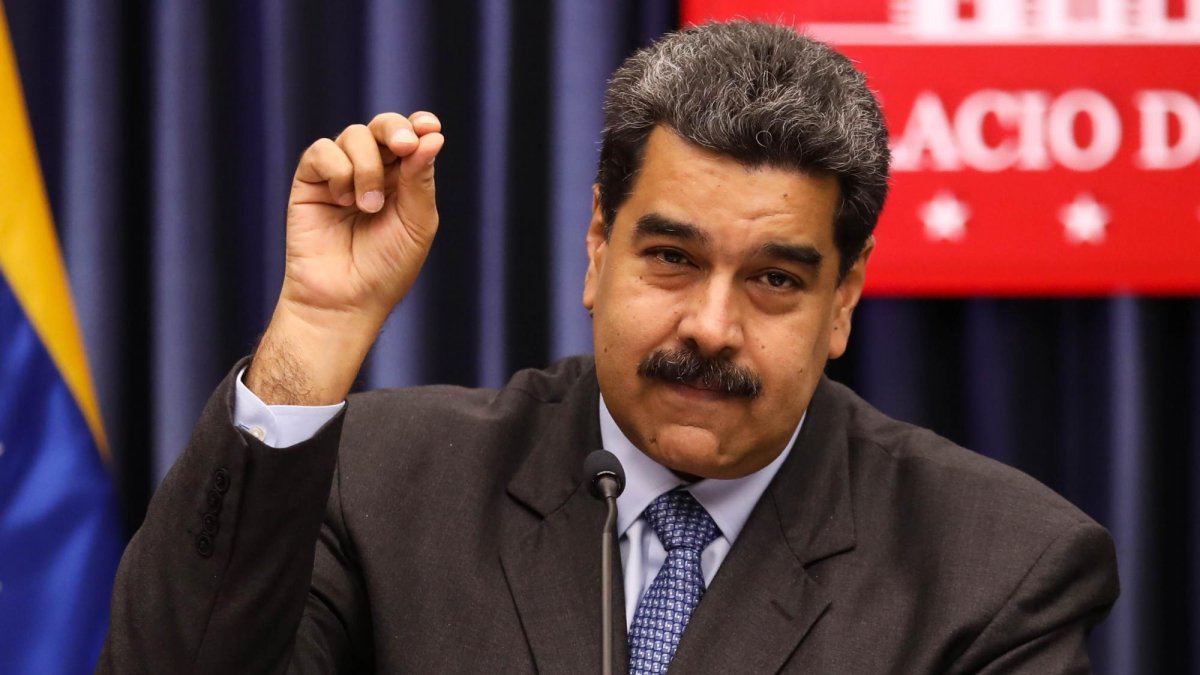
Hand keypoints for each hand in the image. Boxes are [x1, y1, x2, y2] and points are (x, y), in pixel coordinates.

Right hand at [246, 113, 444, 404]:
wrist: (345, 300)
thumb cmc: (386, 268)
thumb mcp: (416, 223)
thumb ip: (421, 179)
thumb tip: (433, 135)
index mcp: (404, 179)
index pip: (413, 137)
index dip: (419, 125)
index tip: (429, 126)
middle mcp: (373, 170)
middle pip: (384, 127)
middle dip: (396, 130)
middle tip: (405, 146)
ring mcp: (340, 173)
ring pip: (354, 135)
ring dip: (367, 167)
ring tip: (370, 206)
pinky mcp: (310, 181)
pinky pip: (322, 151)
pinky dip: (338, 170)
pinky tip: (343, 200)